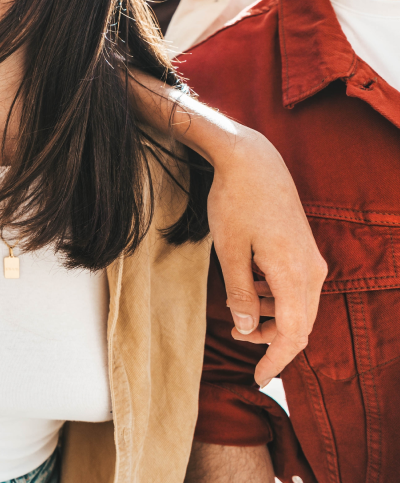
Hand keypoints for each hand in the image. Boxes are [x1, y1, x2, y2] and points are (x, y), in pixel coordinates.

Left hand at [207, 129, 326, 386]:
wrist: (253, 161)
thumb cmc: (236, 202)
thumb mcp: (229, 250)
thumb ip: (239, 292)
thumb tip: (245, 327)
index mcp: (293, 274)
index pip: (291, 333)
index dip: (275, 360)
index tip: (258, 379)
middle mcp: (311, 271)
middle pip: (298, 324)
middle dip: (269, 340)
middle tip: (236, 340)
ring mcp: (311, 260)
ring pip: (297, 306)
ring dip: (268, 316)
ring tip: (235, 313)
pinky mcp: (304, 250)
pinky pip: (294, 287)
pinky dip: (272, 297)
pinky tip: (247, 287)